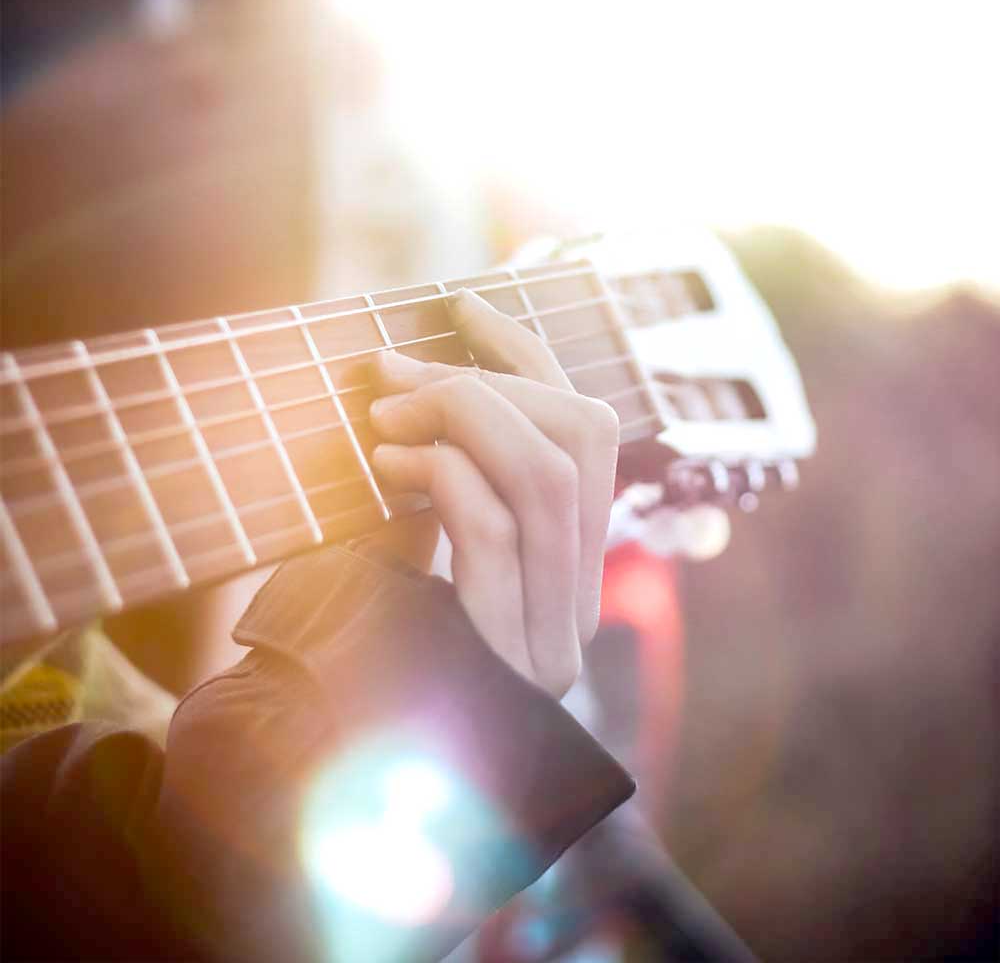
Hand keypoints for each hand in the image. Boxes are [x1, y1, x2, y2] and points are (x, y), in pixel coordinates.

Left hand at [368, 289, 619, 696]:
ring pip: (547, 472)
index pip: (587, 431)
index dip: (530, 356)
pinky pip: (494, 524)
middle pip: (581, 437)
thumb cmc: (361, 649)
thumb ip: (441, 479)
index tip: (465, 302)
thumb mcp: (411, 545)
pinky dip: (439, 471)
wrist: (335, 774)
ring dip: (458, 417)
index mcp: (567, 568)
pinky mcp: (506, 652)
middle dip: (483, 383)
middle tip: (389, 377)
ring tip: (381, 420)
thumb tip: (418, 383)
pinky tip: (384, 467)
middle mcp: (577, 602)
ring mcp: (550, 634)